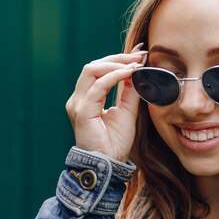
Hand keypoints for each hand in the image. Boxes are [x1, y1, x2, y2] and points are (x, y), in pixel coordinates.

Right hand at [65, 43, 146, 161]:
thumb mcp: (127, 111)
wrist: (109, 165)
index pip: (99, 70)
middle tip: (140, 55)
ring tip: (136, 64)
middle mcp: (78, 99)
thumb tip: (138, 69)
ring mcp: (78, 104)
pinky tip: (130, 73)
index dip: (119, 59)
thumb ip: (130, 90)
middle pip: (93, 66)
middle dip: (118, 57)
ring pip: (92, 71)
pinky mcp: (82, 111)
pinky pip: (98, 86)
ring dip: (116, 63)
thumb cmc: (116, 142)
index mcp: (87, 98)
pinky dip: (115, 76)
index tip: (140, 53)